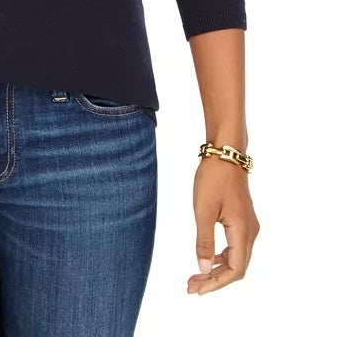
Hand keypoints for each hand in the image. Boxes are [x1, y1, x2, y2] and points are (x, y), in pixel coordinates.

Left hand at [188, 154, 259, 293]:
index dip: (216, 283)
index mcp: (243, 231)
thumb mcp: (203, 211)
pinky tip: (207, 258)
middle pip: (237, 267)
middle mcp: (250, 231)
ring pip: (236, 257)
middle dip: (214, 280)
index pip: (235, 269)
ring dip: (217, 269)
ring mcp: (248, 225)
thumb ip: (203, 241)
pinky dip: (221, 256)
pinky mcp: (242, 219)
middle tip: (191, 286)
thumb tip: (202, 268)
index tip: (197, 289)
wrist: (226, 154)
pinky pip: (235, 246)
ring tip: (196, 276)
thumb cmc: (213, 179)